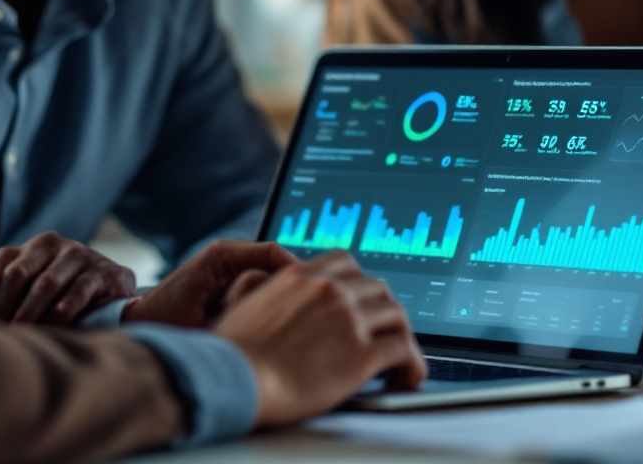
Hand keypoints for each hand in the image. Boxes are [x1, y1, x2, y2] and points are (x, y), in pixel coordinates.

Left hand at [0, 231, 135, 325]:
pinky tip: (58, 319)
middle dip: (3, 303)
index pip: (2, 260)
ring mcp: (81, 256)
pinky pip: (81, 288)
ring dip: (30, 309)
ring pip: (47, 282)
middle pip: (19, 272)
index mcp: (35, 246)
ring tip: (18, 331)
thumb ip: (13, 293)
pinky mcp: (105, 272)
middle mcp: (56, 245)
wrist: (117, 289)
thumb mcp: (39, 286)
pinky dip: (67, 304)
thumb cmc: (67, 292)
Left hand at [123, 240, 297, 327]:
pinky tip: (269, 318)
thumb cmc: (168, 326)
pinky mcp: (227, 272)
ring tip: (285, 317)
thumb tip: (281, 307)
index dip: (296, 275)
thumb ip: (245, 312)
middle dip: (290, 285)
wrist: (141, 322)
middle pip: (277, 260)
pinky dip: (267, 295)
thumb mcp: (210, 326)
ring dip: (278, 292)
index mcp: (222, 256)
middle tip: (303, 313)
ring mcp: (227, 260)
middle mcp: (226, 252)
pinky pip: (258, 278)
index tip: (310, 300)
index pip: (274, 253)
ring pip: (270, 271)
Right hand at [213, 251, 427, 428]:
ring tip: (401, 359)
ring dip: (402, 336)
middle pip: (378, 289)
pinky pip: (402, 350)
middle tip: (384, 333)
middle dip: (384, 312)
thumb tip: (260, 282)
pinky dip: (411, 363)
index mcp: (301, 277)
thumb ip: (257, 287)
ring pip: (397, 315)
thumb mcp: (238, 304)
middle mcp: (329, 291)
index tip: (362, 301)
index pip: (346, 264)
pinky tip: (408, 376)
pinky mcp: (361, 354)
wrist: (233, 378)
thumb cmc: (230, 353)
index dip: (360, 284)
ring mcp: (349, 319)